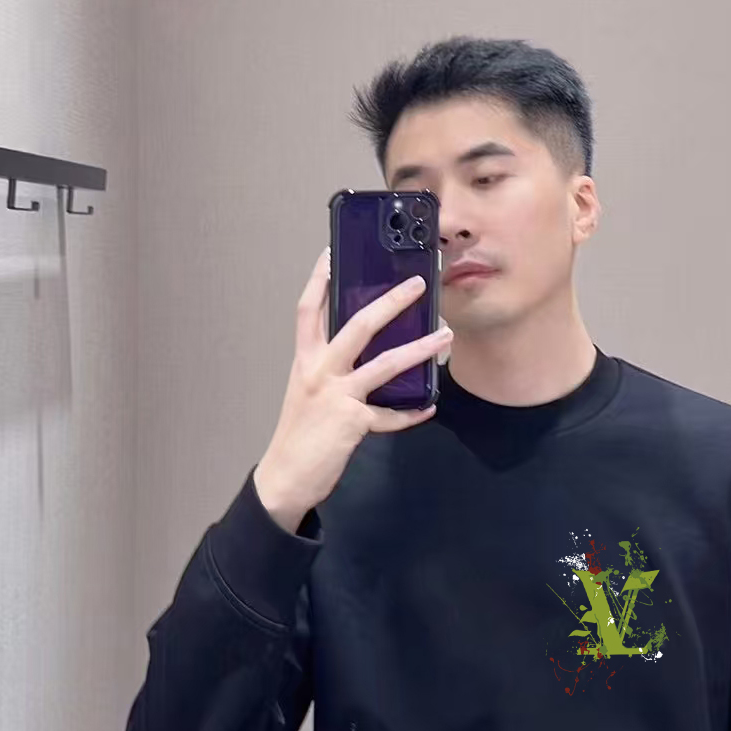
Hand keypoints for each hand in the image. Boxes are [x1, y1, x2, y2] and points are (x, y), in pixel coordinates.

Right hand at [253, 247, 450, 529]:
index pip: (308, 310)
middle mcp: (318, 372)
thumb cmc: (299, 432)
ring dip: (419, 348)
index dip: (318, 280)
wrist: (286, 476)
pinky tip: (428, 406)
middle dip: (390, 302)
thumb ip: (329, 367)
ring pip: (385, 364)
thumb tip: (364, 348)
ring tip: (444, 336)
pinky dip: (411, 412)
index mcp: (304, 360)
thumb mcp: (307, 390)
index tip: (331, 253)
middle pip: (357, 326)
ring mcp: (336, 396)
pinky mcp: (352, 422)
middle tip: (416, 284)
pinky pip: (391, 415)